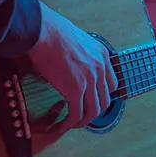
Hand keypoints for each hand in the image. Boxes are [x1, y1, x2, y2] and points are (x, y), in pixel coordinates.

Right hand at [28, 3, 117, 134]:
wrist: (44, 31)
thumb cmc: (54, 32)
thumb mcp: (79, 41)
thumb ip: (83, 56)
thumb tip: (74, 68)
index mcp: (103, 55)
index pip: (112, 84)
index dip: (101, 96)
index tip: (92, 101)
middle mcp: (100, 68)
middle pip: (105, 100)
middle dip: (93, 111)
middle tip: (81, 116)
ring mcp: (89, 80)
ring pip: (93, 111)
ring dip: (82, 121)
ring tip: (71, 124)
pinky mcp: (75, 89)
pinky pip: (76, 113)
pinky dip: (70, 123)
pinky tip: (62, 124)